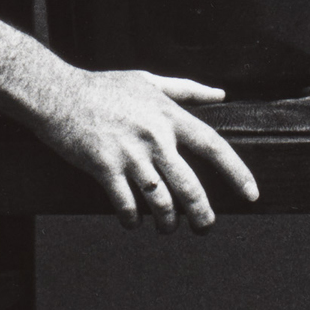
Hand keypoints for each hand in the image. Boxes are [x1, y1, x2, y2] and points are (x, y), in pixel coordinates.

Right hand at [38, 68, 260, 230]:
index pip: (214, 146)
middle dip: (202, 215)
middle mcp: (155, 137)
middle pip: (190, 186)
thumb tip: (220, 93)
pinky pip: (127, 205)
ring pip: (161, 202)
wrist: (58, 94)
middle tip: (206, 228)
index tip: (252, 194)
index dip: (237, 172)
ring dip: (168, 223)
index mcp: (169, 116)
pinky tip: (133, 222)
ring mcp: (130, 154)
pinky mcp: (104, 168)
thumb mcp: (148, 81)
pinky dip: (133, 220)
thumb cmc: (104, 87)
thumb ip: (187, 90)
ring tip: (168, 229)